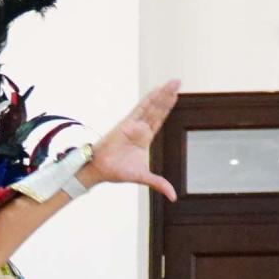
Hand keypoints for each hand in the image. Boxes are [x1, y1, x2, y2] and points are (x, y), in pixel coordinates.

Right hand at [88, 79, 179, 200]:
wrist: (100, 169)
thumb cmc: (118, 172)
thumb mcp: (144, 177)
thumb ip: (159, 183)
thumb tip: (173, 196)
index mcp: (144, 138)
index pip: (159, 119)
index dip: (167, 108)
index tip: (176, 96)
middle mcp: (140, 128)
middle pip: (157, 109)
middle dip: (168, 96)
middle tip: (178, 82)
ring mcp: (133, 124)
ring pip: (151, 106)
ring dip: (162, 94)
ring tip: (173, 82)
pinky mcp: (126, 123)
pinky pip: (140, 108)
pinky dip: (149, 99)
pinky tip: (157, 90)